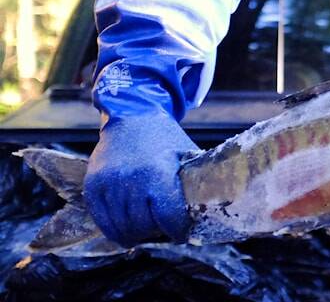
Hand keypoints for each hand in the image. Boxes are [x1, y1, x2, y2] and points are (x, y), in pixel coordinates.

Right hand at [83, 109, 197, 246]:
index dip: (177, 231)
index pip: (168, 218)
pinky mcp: (93, 186)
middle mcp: (131, 181)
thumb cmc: (164, 138)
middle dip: (156, 233)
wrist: (132, 117)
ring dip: (136, 234)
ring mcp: (109, 184)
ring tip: (146, 230)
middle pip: (143, 226)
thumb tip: (215, 205)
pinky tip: (127, 228)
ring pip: (121, 228)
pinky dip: (115, 229)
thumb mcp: (185, 155)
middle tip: (163, 232)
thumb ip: (193, 181)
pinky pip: (102, 222)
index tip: (182, 234)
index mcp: (158, 173)